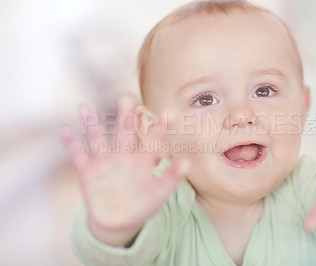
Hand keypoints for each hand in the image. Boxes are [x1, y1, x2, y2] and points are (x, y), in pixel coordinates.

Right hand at [61, 93, 187, 245]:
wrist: (119, 221)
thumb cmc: (143, 204)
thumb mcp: (160, 193)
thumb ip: (172, 177)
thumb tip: (188, 161)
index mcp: (143, 159)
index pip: (153, 140)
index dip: (160, 129)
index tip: (169, 114)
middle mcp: (123, 155)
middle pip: (124, 132)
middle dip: (125, 116)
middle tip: (128, 96)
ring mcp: (105, 162)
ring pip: (98, 139)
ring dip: (91, 124)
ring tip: (84, 106)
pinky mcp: (88, 172)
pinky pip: (78, 156)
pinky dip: (72, 144)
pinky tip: (65, 129)